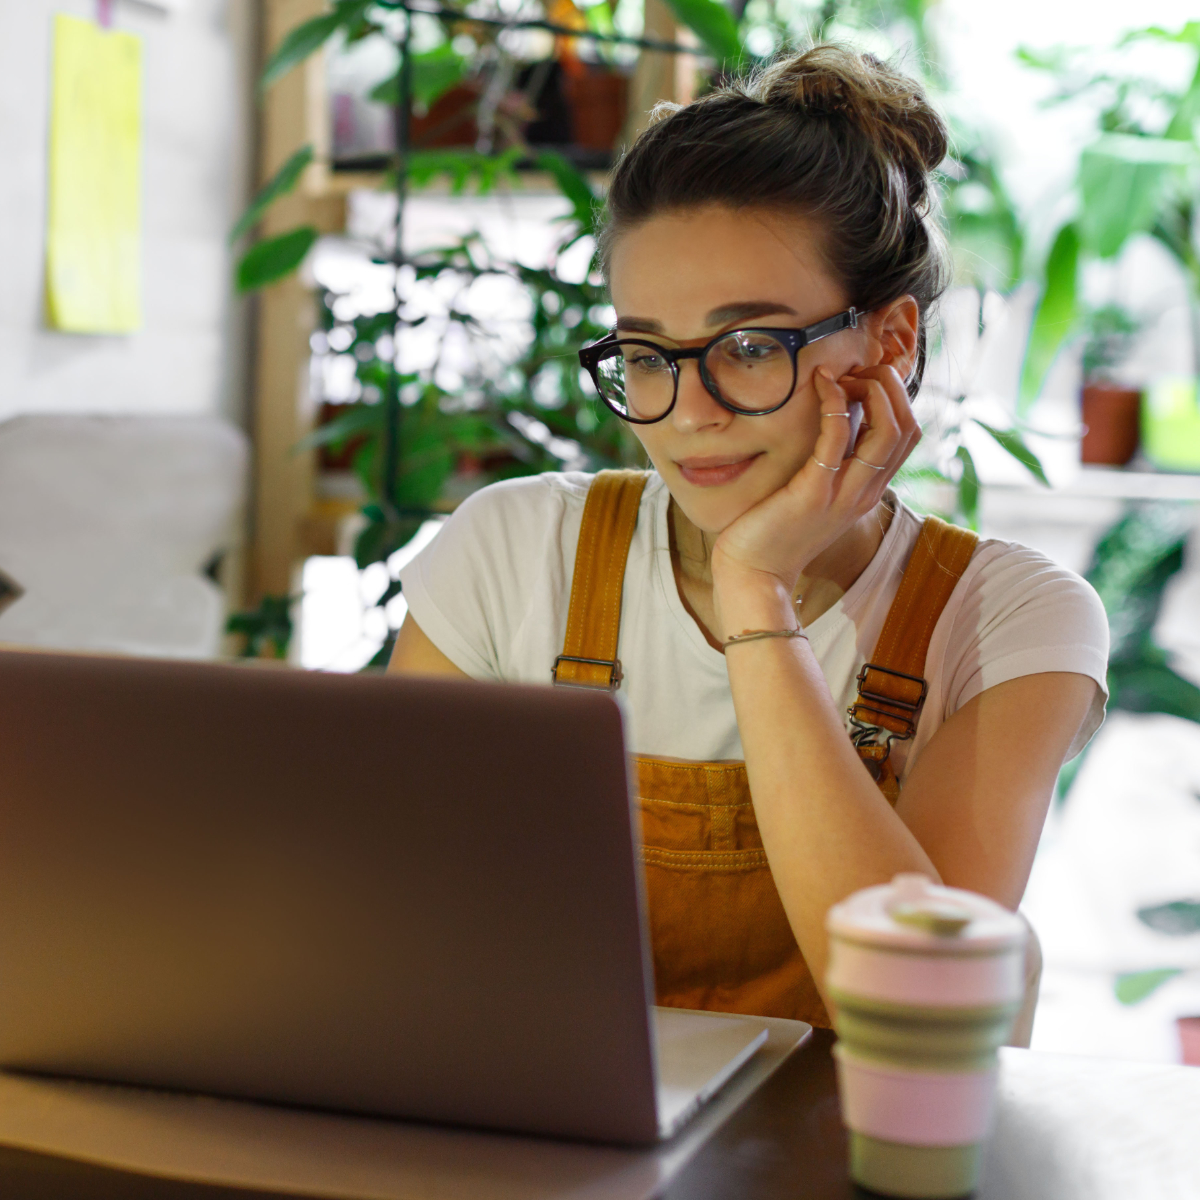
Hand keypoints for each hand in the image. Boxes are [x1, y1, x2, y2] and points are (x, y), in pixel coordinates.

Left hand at [710, 364, 920, 634]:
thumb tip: (835, 418)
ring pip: (888, 431)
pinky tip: (820, 384)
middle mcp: (865, 493)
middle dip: (890, 386)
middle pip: (908, 427)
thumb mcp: (815, 493)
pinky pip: (838, 438)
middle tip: (855, 371)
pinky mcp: (814, 492)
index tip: (861, 379)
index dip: (895, 397)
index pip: (908, 434)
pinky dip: (835, 404)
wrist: (755, 573)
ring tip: (842, 374)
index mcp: (868, 491)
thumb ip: (832, 463)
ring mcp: (843, 494)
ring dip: (871, 390)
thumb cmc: (776, 530)